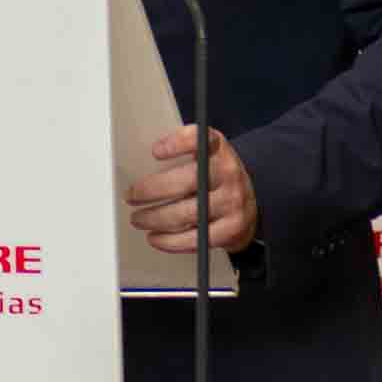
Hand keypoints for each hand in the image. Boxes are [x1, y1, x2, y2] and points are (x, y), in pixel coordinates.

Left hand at [126, 128, 256, 261]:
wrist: (250, 201)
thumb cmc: (215, 176)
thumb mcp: (204, 154)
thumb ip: (180, 153)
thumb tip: (137, 162)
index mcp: (218, 149)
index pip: (200, 139)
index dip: (178, 143)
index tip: (156, 151)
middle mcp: (228, 174)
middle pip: (187, 181)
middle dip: (151, 191)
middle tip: (131, 197)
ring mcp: (232, 202)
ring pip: (188, 214)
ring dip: (156, 219)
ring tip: (138, 219)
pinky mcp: (232, 229)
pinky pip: (196, 238)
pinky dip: (171, 241)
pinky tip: (157, 238)